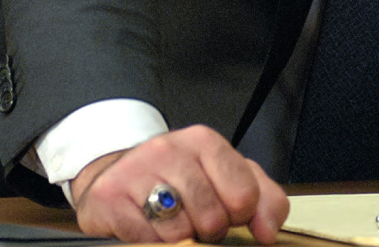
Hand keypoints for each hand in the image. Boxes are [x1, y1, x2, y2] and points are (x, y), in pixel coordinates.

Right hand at [67, 125, 288, 242]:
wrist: (119, 177)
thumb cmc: (179, 181)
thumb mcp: (227, 180)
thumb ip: (262, 200)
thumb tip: (268, 233)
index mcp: (204, 142)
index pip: (244, 195)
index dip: (240, 216)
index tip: (228, 214)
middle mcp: (168, 148)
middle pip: (211, 216)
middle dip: (207, 229)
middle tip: (194, 219)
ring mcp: (136, 170)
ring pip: (179, 230)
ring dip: (178, 237)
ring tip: (170, 222)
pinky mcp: (110, 195)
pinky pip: (146, 238)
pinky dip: (151, 241)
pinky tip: (148, 226)